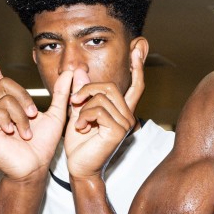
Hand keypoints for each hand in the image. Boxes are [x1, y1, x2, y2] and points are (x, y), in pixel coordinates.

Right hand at [0, 38, 71, 181]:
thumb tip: (71, 70)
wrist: (35, 167)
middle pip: (5, 84)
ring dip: (20, 115)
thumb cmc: (44, 144)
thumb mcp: (57, 114)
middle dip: (24, 98)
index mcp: (11, 102)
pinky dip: (9, 120)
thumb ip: (62, 93)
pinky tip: (14, 133)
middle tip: (34, 115)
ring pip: (3, 99)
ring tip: (26, 132)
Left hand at [64, 47, 143, 179]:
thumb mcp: (78, 111)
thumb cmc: (79, 143)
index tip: (139, 46)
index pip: (134, 85)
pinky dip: (83, 116)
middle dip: (88, 89)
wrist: (79, 167)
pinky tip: (79, 128)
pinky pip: (98, 110)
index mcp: (121, 110)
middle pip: (111, 86)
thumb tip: (80, 70)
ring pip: (102, 97)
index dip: (137, 65)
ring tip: (76, 120)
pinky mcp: (118, 131)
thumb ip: (82, 91)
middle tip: (73, 100)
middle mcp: (127, 115)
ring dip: (83, 105)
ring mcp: (125, 123)